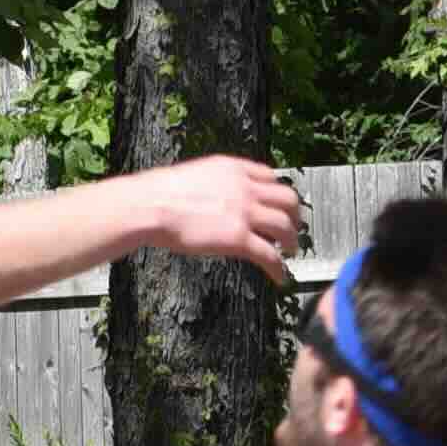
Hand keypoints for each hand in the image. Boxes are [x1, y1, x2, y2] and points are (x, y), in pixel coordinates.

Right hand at [134, 156, 306, 269]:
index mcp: (234, 169)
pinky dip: (278, 268)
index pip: (271, 175)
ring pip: (285, 226)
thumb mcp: (197, 175)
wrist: (152, 205)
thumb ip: (217, 181)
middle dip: (294, 215)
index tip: (279, 204)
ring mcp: (244, 213)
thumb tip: (218, 194)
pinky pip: (269, 255)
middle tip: (292, 228)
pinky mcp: (239, 239)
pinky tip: (279, 277)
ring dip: (292, 241)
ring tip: (290, 252)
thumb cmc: (162, 193)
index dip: (278, 192)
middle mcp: (245, 188)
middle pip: (288, 198)